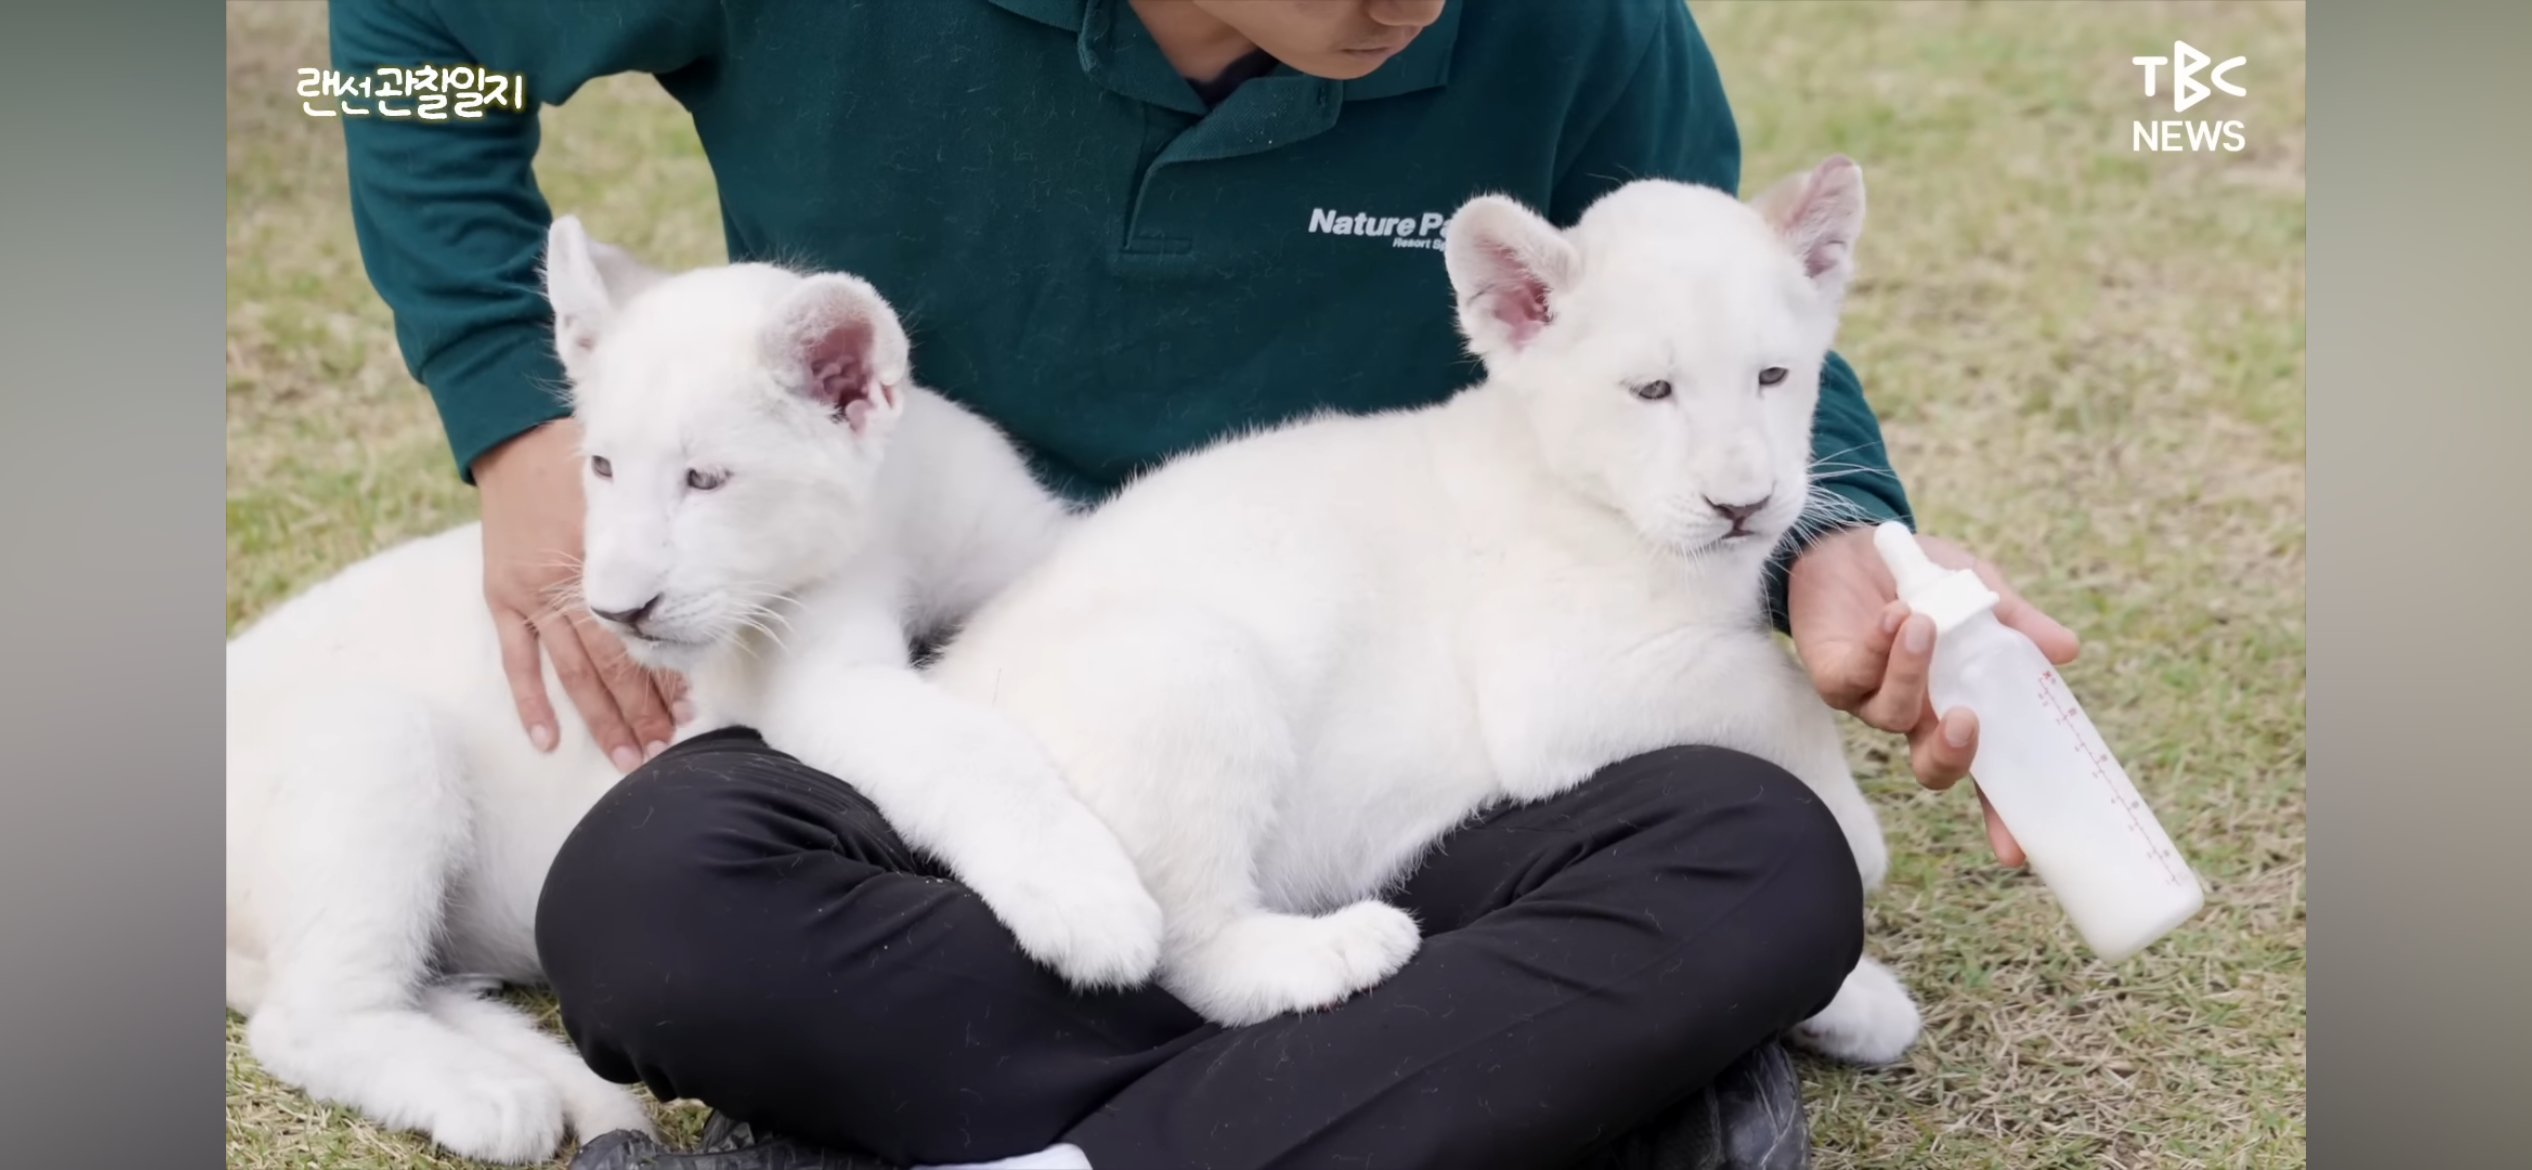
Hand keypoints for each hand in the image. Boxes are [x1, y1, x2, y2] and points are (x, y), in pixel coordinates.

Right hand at [474, 421, 685, 772]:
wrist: (513, 438)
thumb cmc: (584, 464)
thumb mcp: (632, 496)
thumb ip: (662, 538)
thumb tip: (706, 580)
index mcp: (609, 561)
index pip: (641, 634)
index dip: (665, 675)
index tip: (691, 709)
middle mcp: (569, 584)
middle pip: (612, 662)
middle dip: (641, 709)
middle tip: (666, 748)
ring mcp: (530, 595)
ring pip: (572, 671)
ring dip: (601, 716)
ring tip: (627, 756)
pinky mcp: (501, 597)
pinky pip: (517, 660)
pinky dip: (531, 702)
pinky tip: (548, 741)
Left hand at [1787, 525, 2080, 866]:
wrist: (1857, 542)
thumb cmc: (1925, 577)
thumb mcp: (1982, 593)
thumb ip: (2018, 623)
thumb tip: (2068, 650)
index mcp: (1957, 706)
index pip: (1985, 774)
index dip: (1999, 815)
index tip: (2016, 851)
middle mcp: (1913, 715)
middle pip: (1931, 767)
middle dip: (1950, 754)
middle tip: (1965, 721)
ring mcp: (1870, 699)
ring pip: (1892, 716)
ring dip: (1912, 671)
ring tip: (1924, 621)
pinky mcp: (1831, 674)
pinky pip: (1853, 678)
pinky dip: (1879, 648)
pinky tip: (1895, 615)